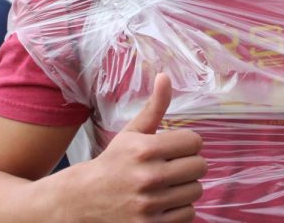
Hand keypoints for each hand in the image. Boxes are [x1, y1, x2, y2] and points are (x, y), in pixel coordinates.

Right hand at [60, 73, 205, 221]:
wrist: (84, 200)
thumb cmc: (114, 162)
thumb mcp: (131, 133)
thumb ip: (154, 107)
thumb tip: (165, 76)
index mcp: (144, 149)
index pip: (195, 142)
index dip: (188, 144)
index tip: (176, 148)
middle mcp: (148, 177)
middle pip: (199, 166)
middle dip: (189, 165)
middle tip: (173, 166)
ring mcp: (150, 204)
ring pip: (196, 191)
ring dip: (186, 187)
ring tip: (168, 184)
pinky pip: (188, 214)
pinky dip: (180, 209)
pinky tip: (164, 202)